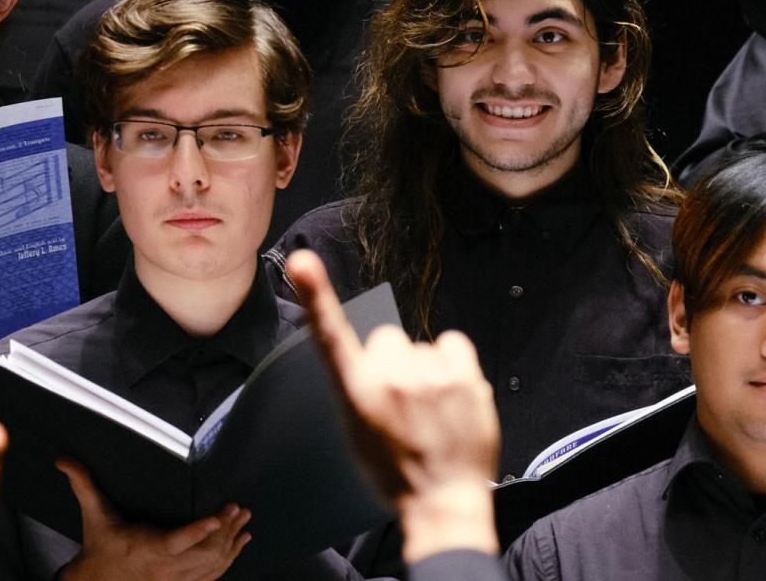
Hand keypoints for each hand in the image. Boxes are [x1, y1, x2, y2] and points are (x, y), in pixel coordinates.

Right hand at [55, 458, 250, 580]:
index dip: (198, 531)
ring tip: (243, 519)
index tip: (217, 517)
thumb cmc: (101, 544)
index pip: (175, 542)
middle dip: (224, 531)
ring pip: (211, 565)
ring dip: (231, 542)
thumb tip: (64, 460)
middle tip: (238, 509)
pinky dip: (230, 559)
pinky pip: (212, 575)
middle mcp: (162, 568)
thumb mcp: (93, 514)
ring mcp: (174, 580)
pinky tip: (242, 542)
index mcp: (145, 548)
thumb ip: (84, 485)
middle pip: (202, 553)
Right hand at [286, 249, 500, 562]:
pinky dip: (452, 362)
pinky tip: (452, 392)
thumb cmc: (397, 474)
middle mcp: (390, 379)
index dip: (315, 295)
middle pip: (387, 339)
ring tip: (432, 409)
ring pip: (421, 347)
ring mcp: (430, 377)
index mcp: (355, 395)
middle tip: (404, 401)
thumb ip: (363, 388)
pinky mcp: (465, 377)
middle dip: (394, 361)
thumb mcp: (358, 433)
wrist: (443, 503)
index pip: (330, 337)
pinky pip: (452, 343)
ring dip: (426, 367)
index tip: (301, 261)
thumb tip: (380, 360)